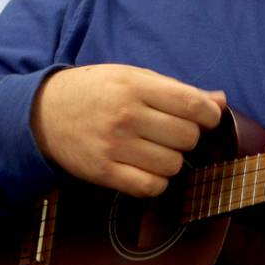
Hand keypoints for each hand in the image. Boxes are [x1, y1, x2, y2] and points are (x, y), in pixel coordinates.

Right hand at [31, 64, 225, 197]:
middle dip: (187, 137)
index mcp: (136, 86)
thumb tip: (220, 102)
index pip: (193, 106)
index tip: (205, 118)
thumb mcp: (134, 77)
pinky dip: (156, 182)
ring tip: (155, 149)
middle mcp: (125, 115)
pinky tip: (147, 169)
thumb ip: (178, 90)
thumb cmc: (97, 91)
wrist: (44, 113)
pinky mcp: (103, 172)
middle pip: (187, 137)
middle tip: (170, 132)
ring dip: (171, 160)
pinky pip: (151, 187)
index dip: (209, 116)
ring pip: (173, 165)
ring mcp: (114, 146)